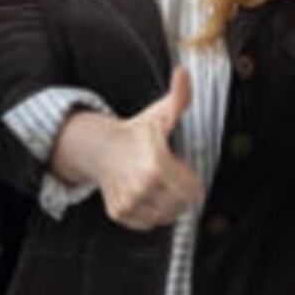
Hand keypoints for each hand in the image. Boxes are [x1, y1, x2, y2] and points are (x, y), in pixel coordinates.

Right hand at [88, 67, 202, 229]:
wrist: (101, 147)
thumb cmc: (138, 132)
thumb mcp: (161, 113)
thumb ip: (179, 96)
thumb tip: (184, 71)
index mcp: (157, 164)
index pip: (193, 191)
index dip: (192, 181)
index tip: (181, 168)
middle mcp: (142, 187)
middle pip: (182, 206)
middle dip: (181, 193)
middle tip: (169, 177)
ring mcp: (129, 202)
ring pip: (165, 216)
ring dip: (167, 204)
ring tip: (156, 184)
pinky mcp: (119, 213)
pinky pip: (148, 223)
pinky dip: (150, 213)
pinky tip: (144, 194)